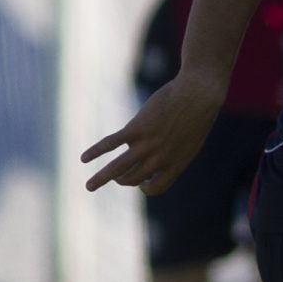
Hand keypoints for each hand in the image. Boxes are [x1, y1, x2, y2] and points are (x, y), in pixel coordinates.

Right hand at [82, 72, 225, 193]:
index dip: (145, 186)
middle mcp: (160, 159)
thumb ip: (174, 150)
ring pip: (118, 168)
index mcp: (176, 164)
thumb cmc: (198, 113)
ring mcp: (147, 145)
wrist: (198, 93)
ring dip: (101, 179)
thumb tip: (157, 153)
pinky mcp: (136, 129)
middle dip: (122, 180)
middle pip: (133, 179)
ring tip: (89, 187)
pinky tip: (84, 158)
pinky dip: (95, 151)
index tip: (141, 181)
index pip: (155, 188)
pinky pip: (111, 144)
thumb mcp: (190, 138)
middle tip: (114, 177)